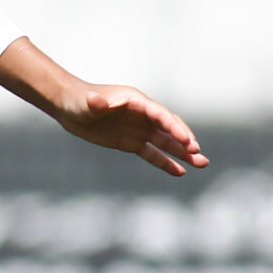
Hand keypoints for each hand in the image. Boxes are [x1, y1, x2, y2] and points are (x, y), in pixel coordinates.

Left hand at [0, 38, 205, 177]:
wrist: (69, 106)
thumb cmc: (79, 100)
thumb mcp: (87, 102)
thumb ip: (96, 103)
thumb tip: (96, 101)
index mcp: (137, 102)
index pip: (161, 116)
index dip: (175, 128)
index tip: (187, 141)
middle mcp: (143, 115)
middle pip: (169, 128)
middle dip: (185, 141)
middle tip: (198, 155)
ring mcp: (139, 129)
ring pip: (165, 142)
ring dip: (183, 153)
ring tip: (202, 164)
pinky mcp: (131, 142)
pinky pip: (152, 153)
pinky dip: (165, 162)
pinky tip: (180, 172)